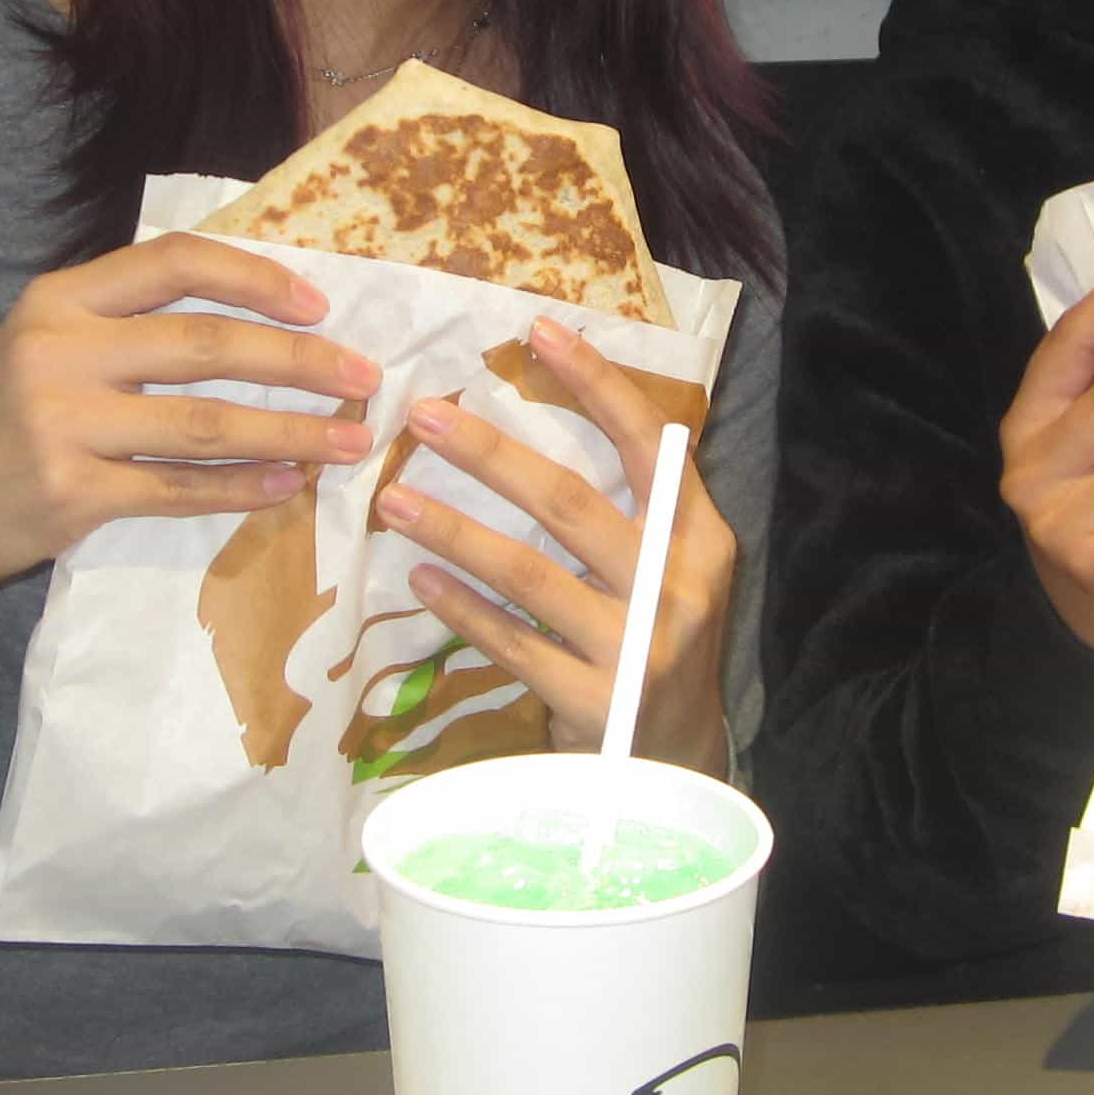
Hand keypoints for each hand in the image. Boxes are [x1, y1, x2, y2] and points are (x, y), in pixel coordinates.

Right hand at [0, 233, 380, 645]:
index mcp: (62, 298)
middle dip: (298, 361)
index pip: (174, 263)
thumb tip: (266, 314)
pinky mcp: (69, 494)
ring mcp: (61, 425)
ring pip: (203, 423)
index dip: (255, 278)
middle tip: (363, 376)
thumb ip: (134, 320)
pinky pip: (178, 490)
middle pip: (204, 345)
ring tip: (348, 441)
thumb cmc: (7, 413)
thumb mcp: (51, 340)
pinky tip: (288, 485)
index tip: (319, 304)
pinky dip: (242, 488)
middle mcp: (58, 350)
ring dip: (290, 432)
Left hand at [367, 314, 738, 772]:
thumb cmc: (658, 643)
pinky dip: (462, 608)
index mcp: (701, 538)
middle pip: (571, 503)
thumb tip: (556, 406)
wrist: (680, 764)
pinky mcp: (595, 703)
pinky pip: (512, 644)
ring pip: (530, 573)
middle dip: (490, 452)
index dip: (596, 383)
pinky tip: (419, 577)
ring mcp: (637, 648)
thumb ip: (637, 506)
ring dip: (454, 528)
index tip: (537, 330)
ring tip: (392, 497)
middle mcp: (677, 587)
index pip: (652, 442)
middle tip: (423, 415)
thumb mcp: (673, 570)